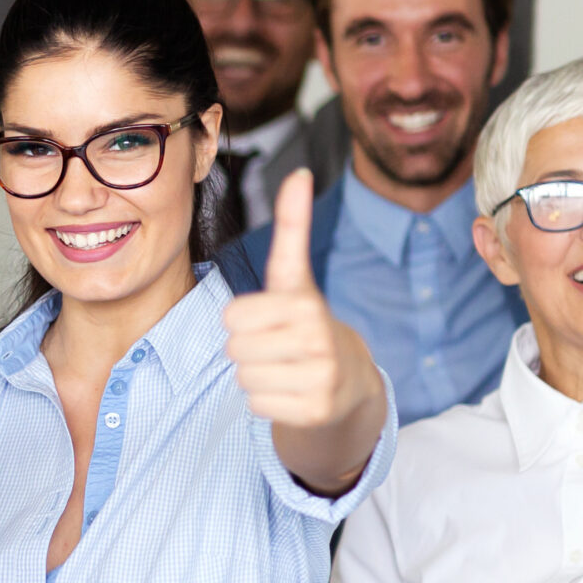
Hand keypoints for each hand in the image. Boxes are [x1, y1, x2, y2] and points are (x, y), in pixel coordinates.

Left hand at [224, 170, 385, 494]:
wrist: (349, 386)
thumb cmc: (307, 325)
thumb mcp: (296, 277)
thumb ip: (292, 226)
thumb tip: (298, 171)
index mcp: (306, 304)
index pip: (233, 315)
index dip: (243, 319)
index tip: (270, 318)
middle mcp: (318, 339)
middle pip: (235, 349)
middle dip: (248, 349)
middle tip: (277, 348)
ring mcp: (320, 378)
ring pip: (244, 378)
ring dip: (256, 376)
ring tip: (285, 369)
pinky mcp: (316, 411)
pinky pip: (258, 406)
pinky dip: (267, 402)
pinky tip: (291, 393)